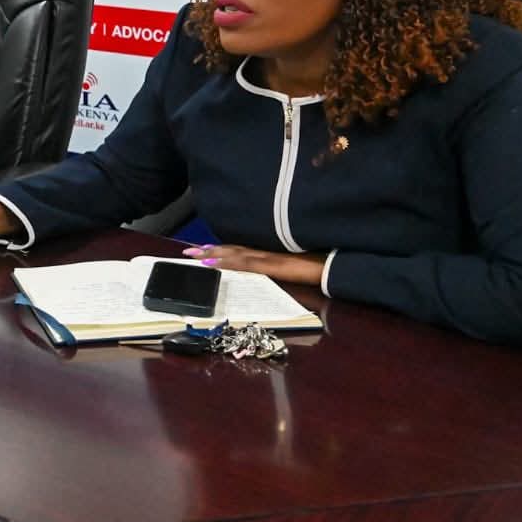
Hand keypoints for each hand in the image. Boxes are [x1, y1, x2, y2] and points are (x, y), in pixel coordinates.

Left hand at [182, 243, 326, 285]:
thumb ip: (277, 267)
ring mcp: (269, 258)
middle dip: (209, 251)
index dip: (219, 249)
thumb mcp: (292, 267)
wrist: (334, 264)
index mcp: (268, 253)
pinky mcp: (275, 266)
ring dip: (214, 255)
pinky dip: (230, 263)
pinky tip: (217, 264)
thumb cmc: (317, 265)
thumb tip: (264, 272)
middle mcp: (265, 253)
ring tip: (196, 257)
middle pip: (232, 250)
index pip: (239, 250)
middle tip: (187, 253)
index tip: (200, 249)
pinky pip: (248, 265)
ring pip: (236, 255)